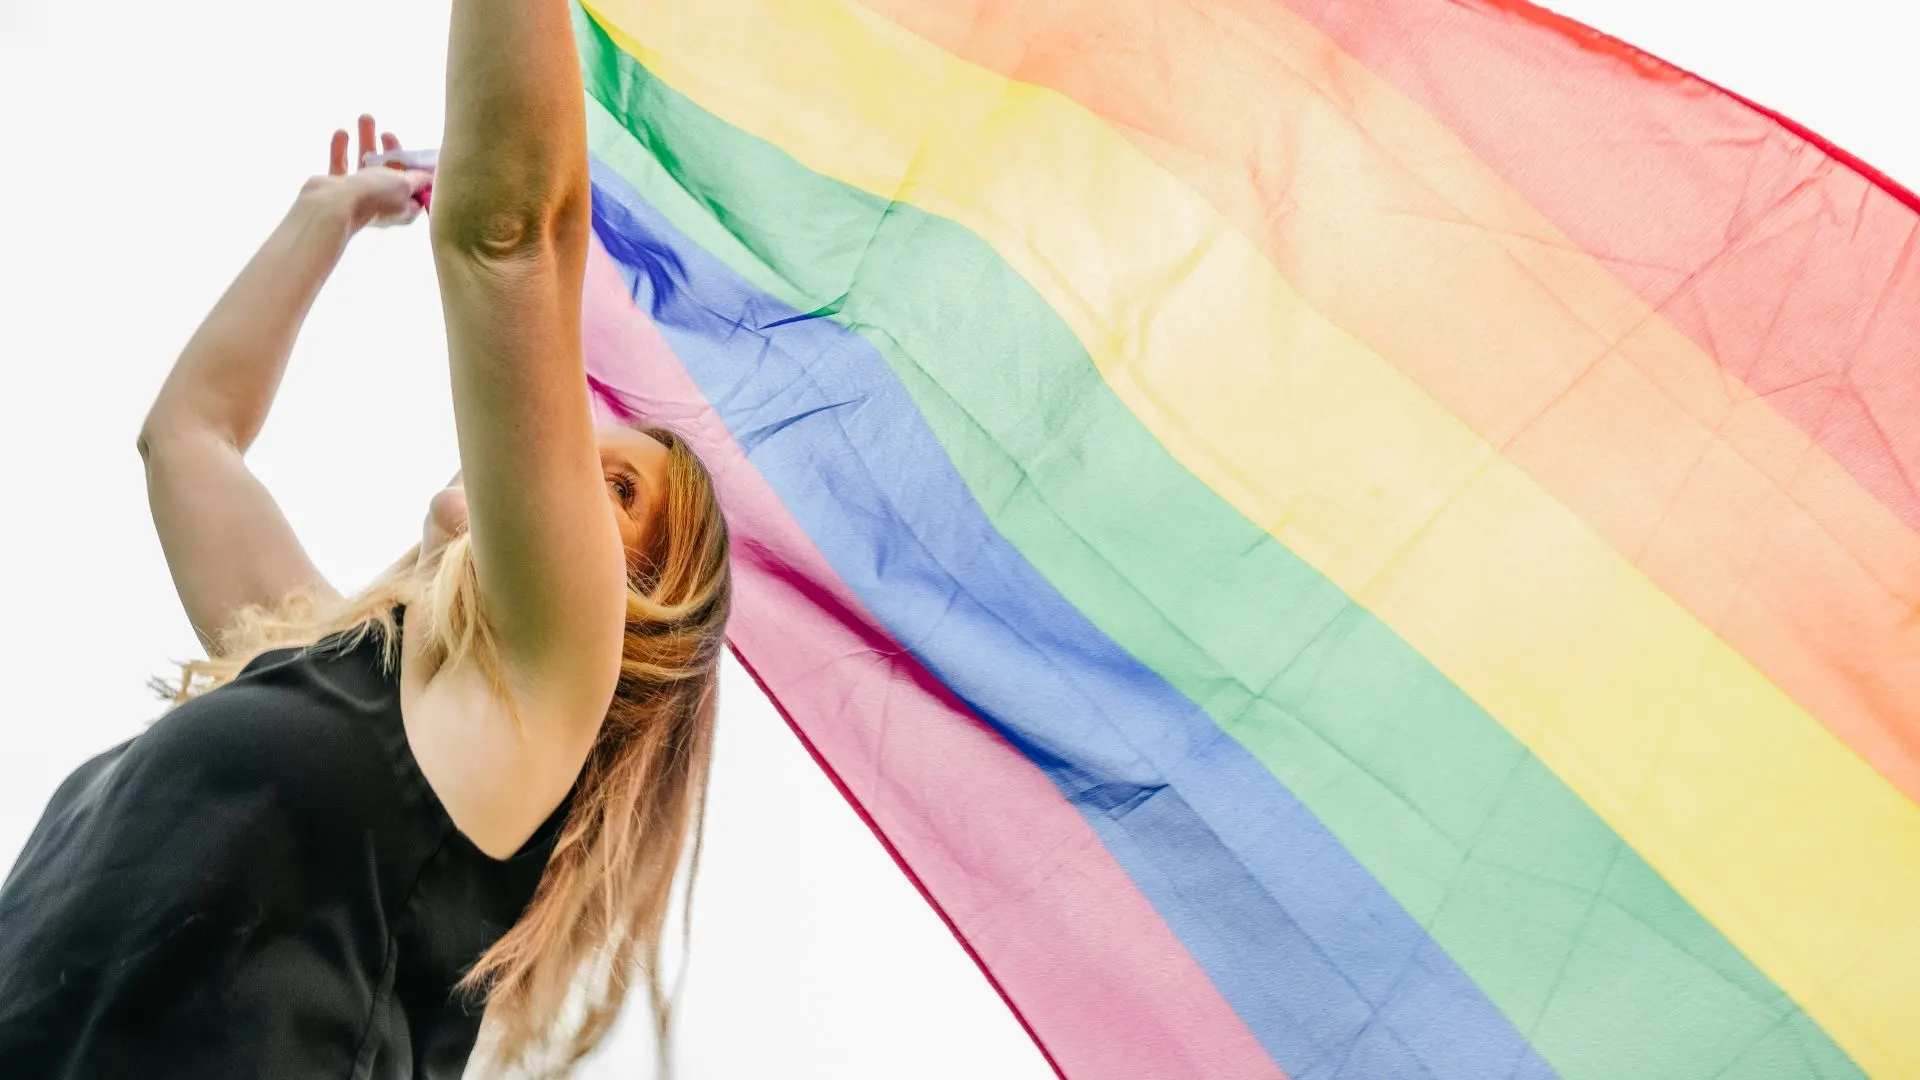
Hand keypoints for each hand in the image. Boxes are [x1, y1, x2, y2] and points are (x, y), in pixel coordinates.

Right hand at [303, 114, 430, 229]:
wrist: (331, 206)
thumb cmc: (373, 195)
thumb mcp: (405, 184)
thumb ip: (418, 178)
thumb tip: (430, 177)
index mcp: (403, 207)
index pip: (417, 189)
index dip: (420, 172)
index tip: (420, 155)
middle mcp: (383, 203)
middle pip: (390, 173)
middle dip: (390, 150)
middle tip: (387, 134)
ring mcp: (359, 196)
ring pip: (365, 165)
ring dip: (366, 140)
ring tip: (365, 117)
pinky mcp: (338, 188)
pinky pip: (341, 165)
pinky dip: (341, 149)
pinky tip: (341, 132)